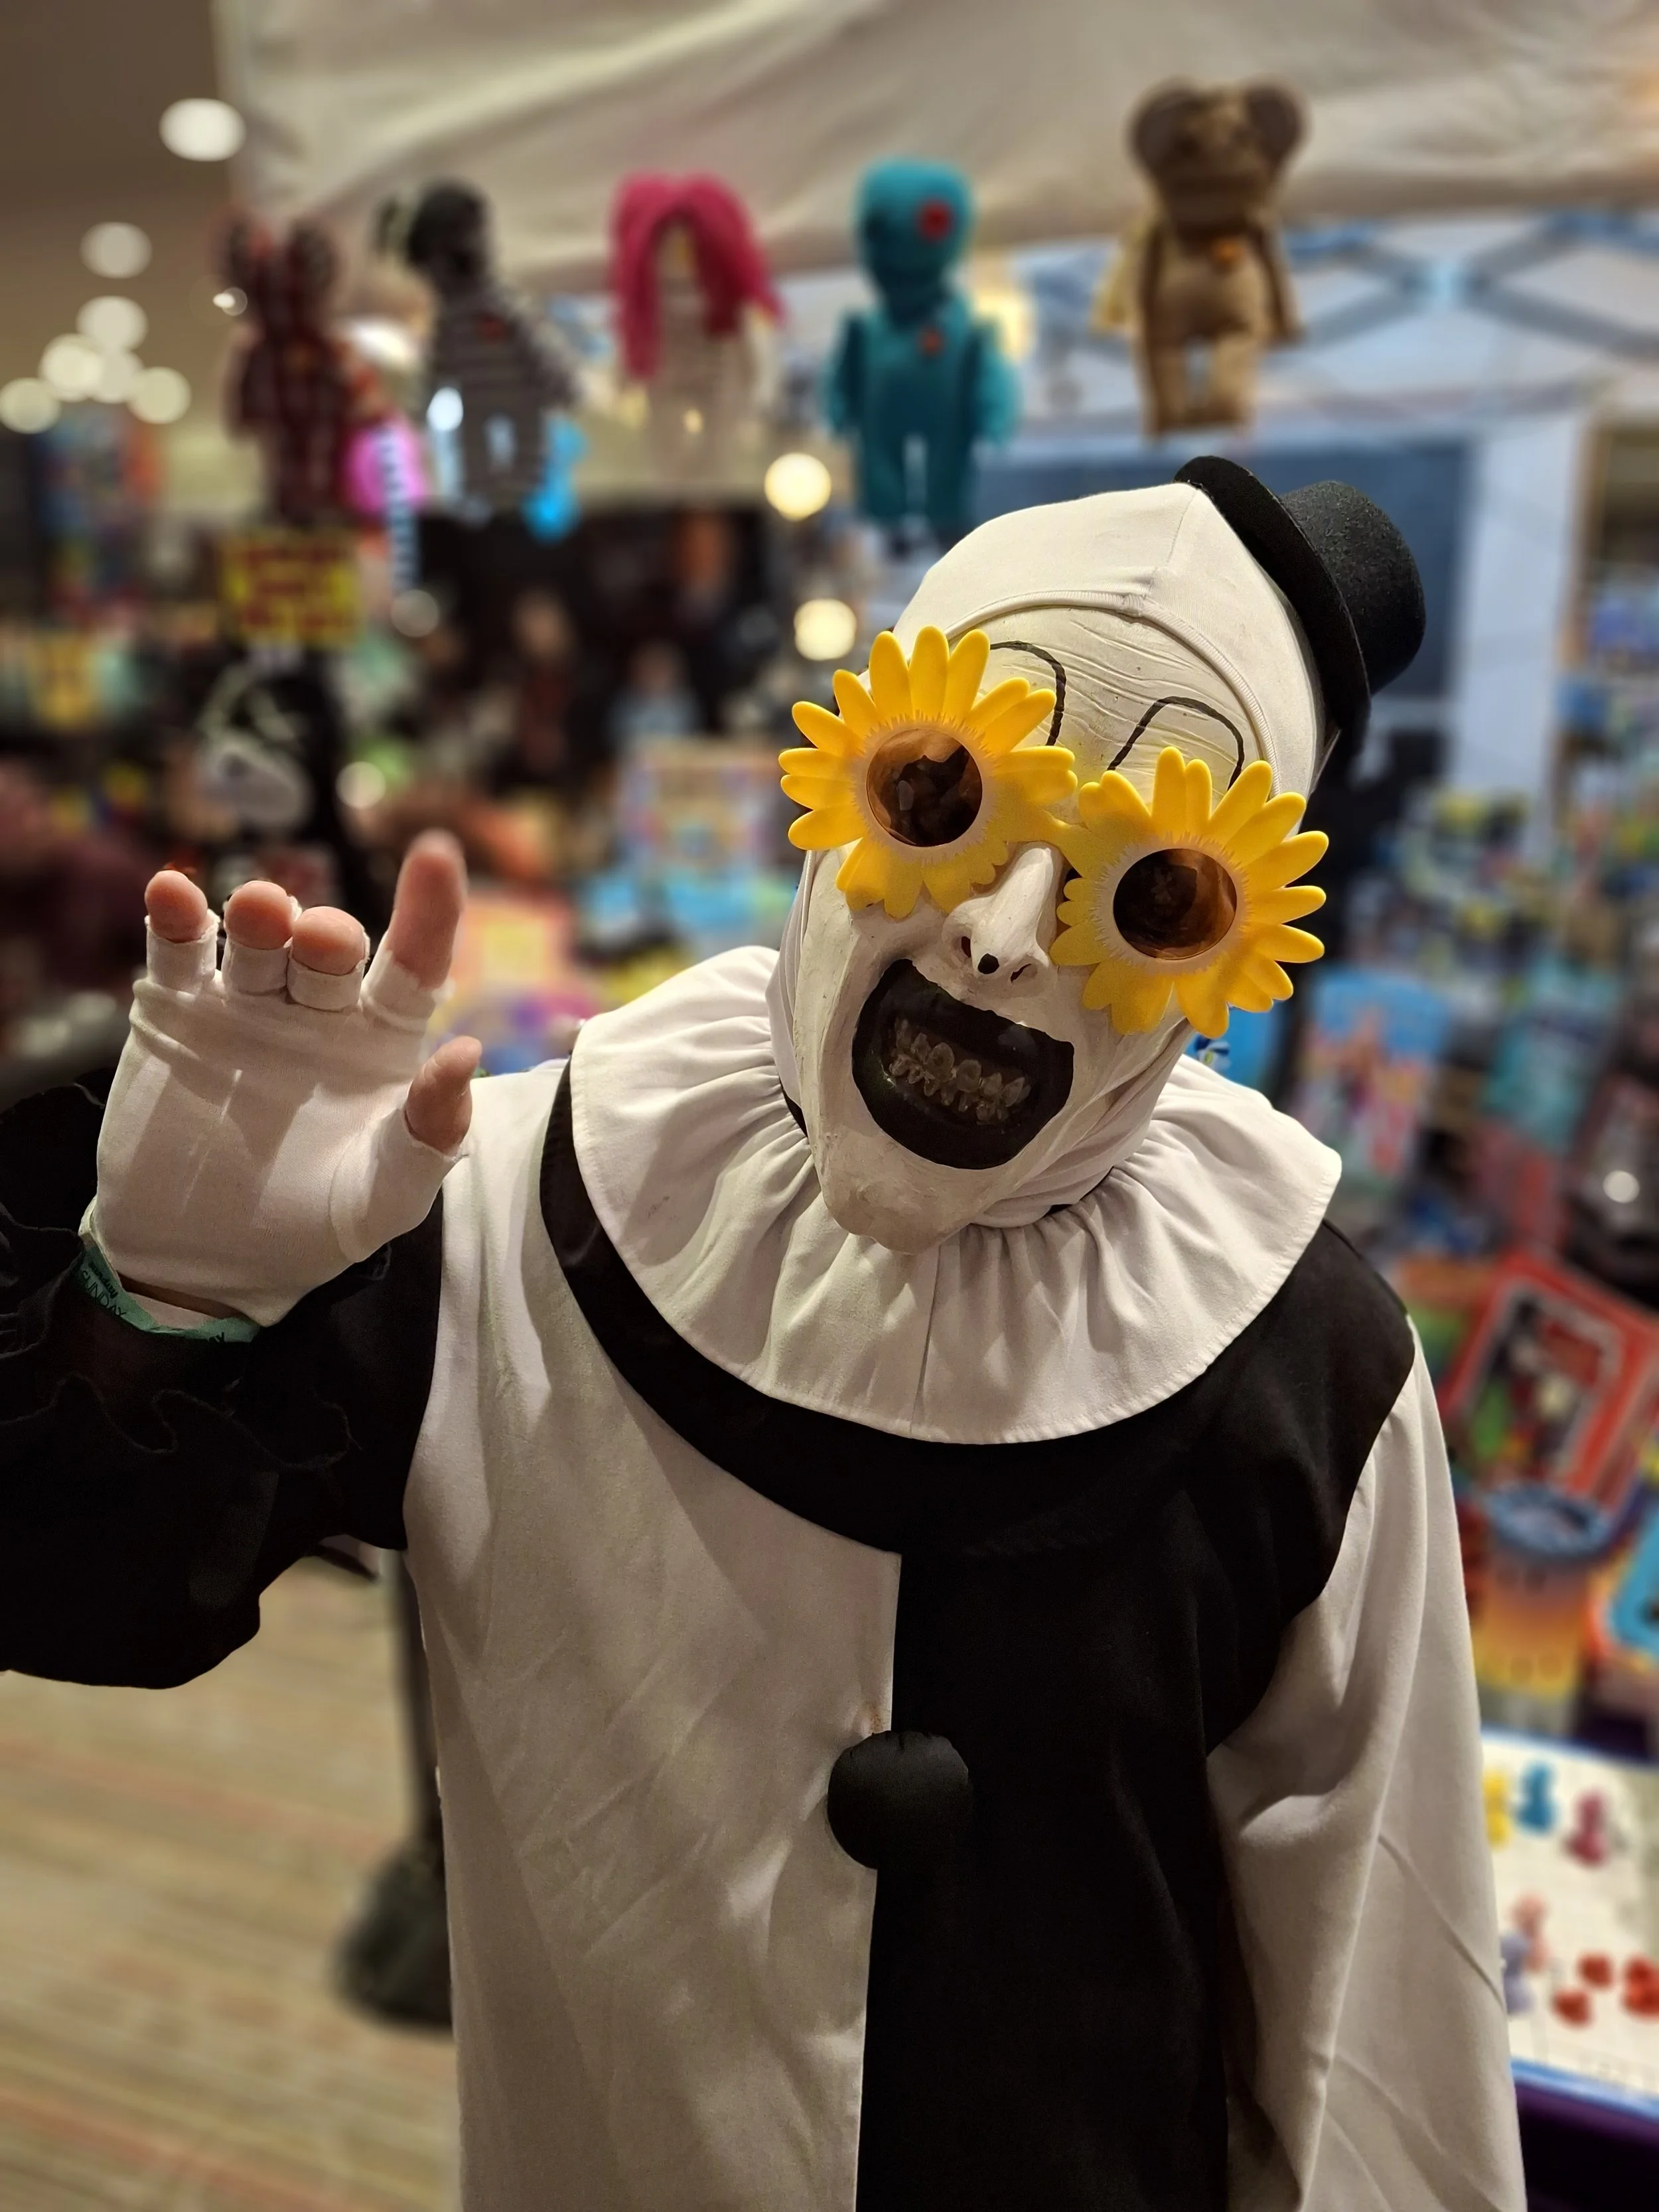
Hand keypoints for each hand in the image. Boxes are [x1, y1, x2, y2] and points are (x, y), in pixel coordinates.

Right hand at [90, 834, 479, 1326]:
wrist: (204, 1264)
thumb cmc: (312, 1223)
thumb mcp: (382, 1196)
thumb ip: (426, 1135)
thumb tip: (466, 1055)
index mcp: (381, 1041)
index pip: (415, 962)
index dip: (429, 910)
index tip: (437, 853)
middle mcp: (318, 1009)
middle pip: (330, 949)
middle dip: (327, 935)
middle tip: (321, 940)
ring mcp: (246, 1004)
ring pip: (259, 940)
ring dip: (262, 914)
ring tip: (261, 910)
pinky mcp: (178, 1013)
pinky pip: (180, 953)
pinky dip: (176, 919)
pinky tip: (173, 894)